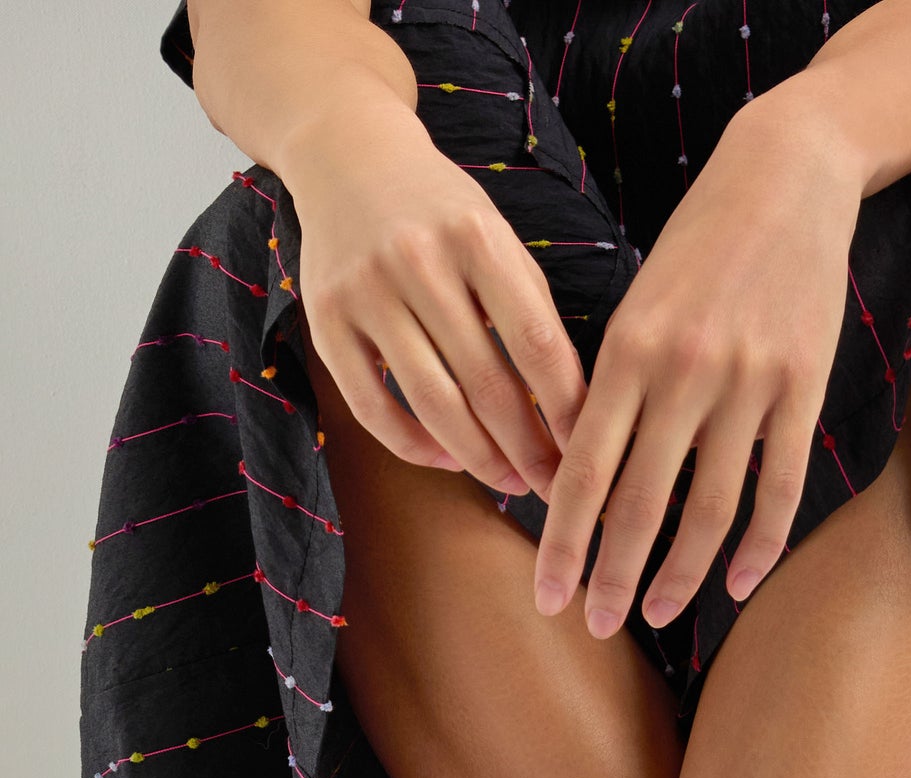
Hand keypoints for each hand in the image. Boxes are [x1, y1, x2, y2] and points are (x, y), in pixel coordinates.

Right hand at [285, 99, 587, 496]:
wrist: (348, 155)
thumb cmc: (440, 213)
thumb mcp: (496, 239)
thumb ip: (530, 311)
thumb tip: (570, 410)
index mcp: (476, 237)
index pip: (535, 343)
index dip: (565, 410)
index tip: (585, 453)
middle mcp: (418, 260)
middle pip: (487, 383)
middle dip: (527, 448)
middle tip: (552, 488)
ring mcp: (366, 291)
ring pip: (433, 403)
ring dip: (478, 457)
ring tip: (508, 482)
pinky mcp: (325, 320)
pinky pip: (373, 407)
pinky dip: (414, 445)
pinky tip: (446, 459)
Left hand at [533, 86, 864, 636]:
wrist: (785, 175)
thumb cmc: (698, 245)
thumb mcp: (636, 304)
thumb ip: (612, 388)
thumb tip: (583, 478)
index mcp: (627, 352)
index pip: (583, 471)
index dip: (563, 542)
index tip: (548, 596)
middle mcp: (682, 372)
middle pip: (641, 504)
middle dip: (612, 576)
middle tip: (596, 627)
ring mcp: (747, 383)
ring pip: (709, 508)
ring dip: (681, 574)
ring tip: (660, 614)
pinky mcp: (802, 387)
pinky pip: (779, 489)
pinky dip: (759, 547)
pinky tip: (737, 585)